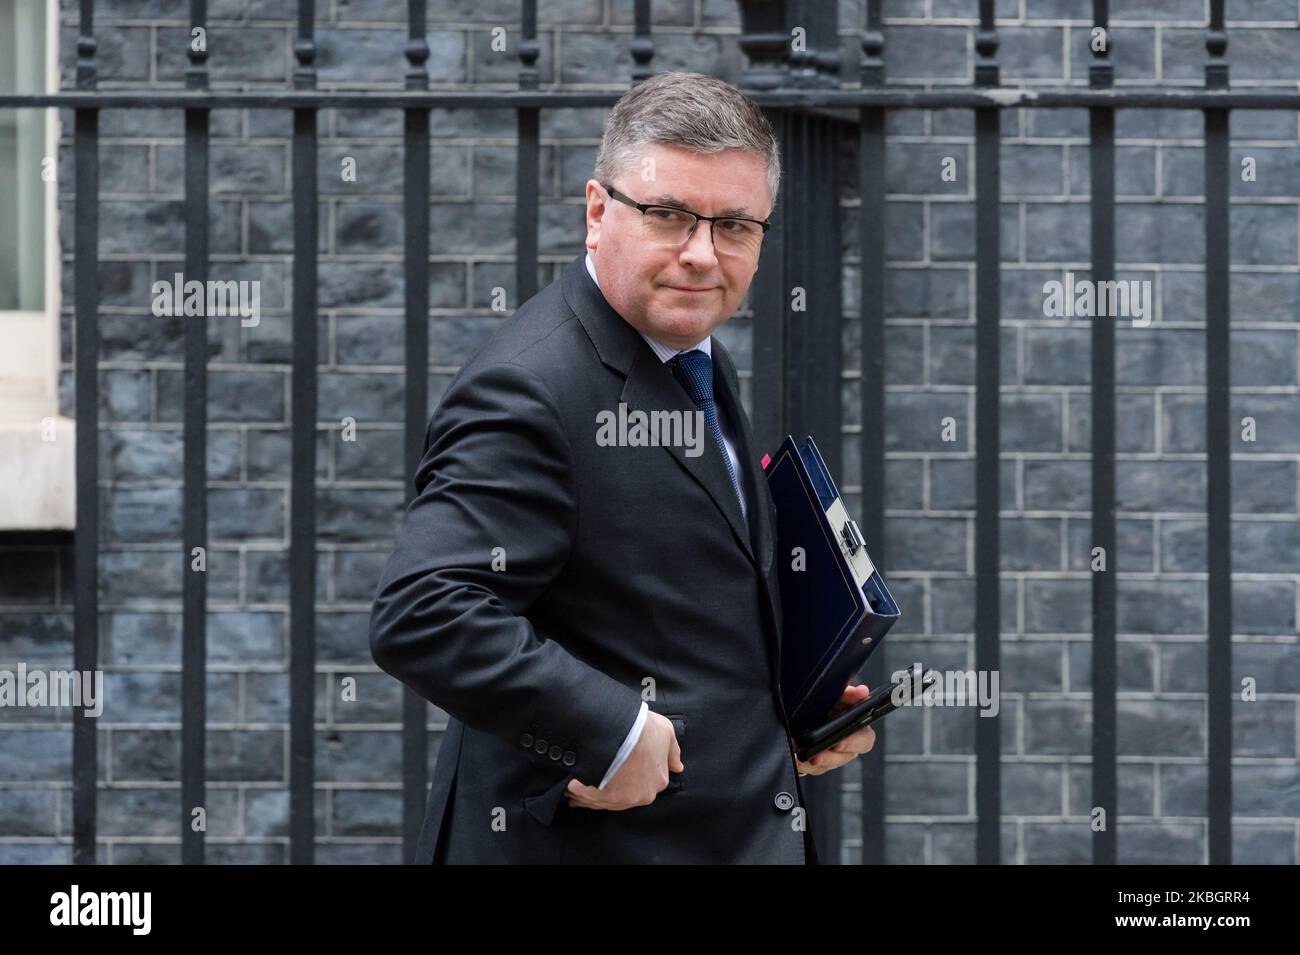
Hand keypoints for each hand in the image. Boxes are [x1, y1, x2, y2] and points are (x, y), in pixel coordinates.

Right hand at [565, 711, 682, 809]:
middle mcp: (643, 795)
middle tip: (596, 783)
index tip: (618, 774)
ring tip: (575, 790)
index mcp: (658, 781)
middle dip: (610, 790)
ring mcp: (623, 799)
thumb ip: (672, 752)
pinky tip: (570, 787)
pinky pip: (589, 798)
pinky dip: (579, 793)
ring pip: (604, 801)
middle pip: (624, 796)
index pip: (645, 785)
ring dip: (590, 796)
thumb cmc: (644, 728)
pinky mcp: (604, 797)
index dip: (630, 777)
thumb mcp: (666, 733)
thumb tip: (677, 767)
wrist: (622, 728)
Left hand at [793, 683, 876, 776]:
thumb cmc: (826, 704)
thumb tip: (862, 691)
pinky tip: (794, 756)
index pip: (865, 740)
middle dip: (830, 757)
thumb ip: (848, 694)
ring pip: (825, 766)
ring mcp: (831, 758)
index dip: (853, 742)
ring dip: (812, 762)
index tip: (838, 743)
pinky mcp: (815, 765)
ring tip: (800, 754)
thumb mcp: (836, 696)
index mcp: (857, 729)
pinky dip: (801, 763)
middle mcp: (847, 747)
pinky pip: (810, 769)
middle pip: (844, 758)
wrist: (803, 711)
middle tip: (817, 756)